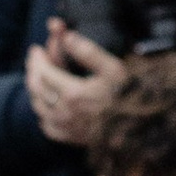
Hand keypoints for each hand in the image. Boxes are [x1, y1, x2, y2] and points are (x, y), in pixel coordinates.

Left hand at [25, 19, 127, 146]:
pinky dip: (45, 114)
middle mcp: (66, 113)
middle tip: (35, 59)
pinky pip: (48, 128)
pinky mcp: (73, 138)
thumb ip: (89, 52)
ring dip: (36, 90)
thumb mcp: (114, 69)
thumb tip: (67, 37)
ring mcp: (68, 128)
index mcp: (73, 94)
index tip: (37, 48)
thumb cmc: (131, 96)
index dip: (38, 59)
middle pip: (37, 89)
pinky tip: (50, 106)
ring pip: (39, 108)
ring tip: (39, 78)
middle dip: (32, 71)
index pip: (43, 73)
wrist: (143, 129)